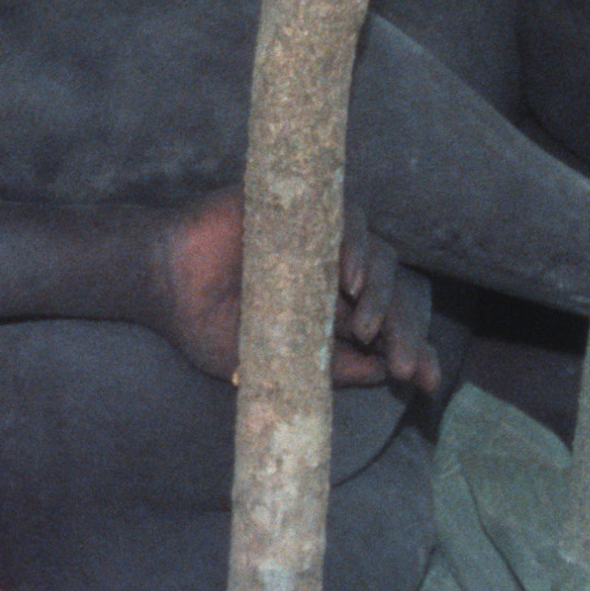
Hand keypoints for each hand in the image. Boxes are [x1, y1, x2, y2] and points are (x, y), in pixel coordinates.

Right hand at [148, 193, 448, 402]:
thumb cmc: (208, 325)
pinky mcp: (304, 207)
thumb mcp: (272, 360)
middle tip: (402, 366)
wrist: (163, 284)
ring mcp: (321, 240)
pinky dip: (356, 245)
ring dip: (383, 293)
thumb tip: (385, 373)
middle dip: (404, 331)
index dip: (412, 348)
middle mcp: (334, 274)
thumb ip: (328, 366)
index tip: (426, 383)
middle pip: (393, 292)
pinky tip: (348, 282)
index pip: (389, 324)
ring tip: (368, 328)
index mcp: (332, 311)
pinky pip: (348, 215)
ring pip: (380, 255)